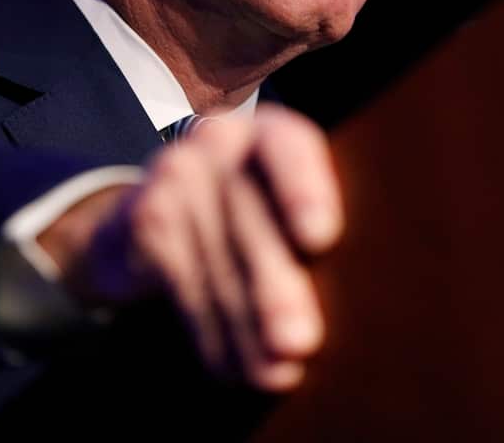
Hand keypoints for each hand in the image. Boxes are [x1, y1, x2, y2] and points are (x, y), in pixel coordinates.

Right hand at [38, 103, 342, 390]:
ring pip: (213, 256)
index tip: (320, 236)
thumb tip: (360, 302)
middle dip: (273, 284)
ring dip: (244, 324)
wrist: (155, 213)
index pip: (288, 144)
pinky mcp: (143, 217)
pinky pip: (179, 281)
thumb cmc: (255, 218)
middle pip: (247, 214)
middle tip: (298, 341)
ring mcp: (175, 175)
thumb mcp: (289, 209)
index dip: (304, 186)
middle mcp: (220, 141)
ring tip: (276, 371)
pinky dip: (210, 332)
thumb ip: (315, 239)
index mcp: (271, 132)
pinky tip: (233, 368)